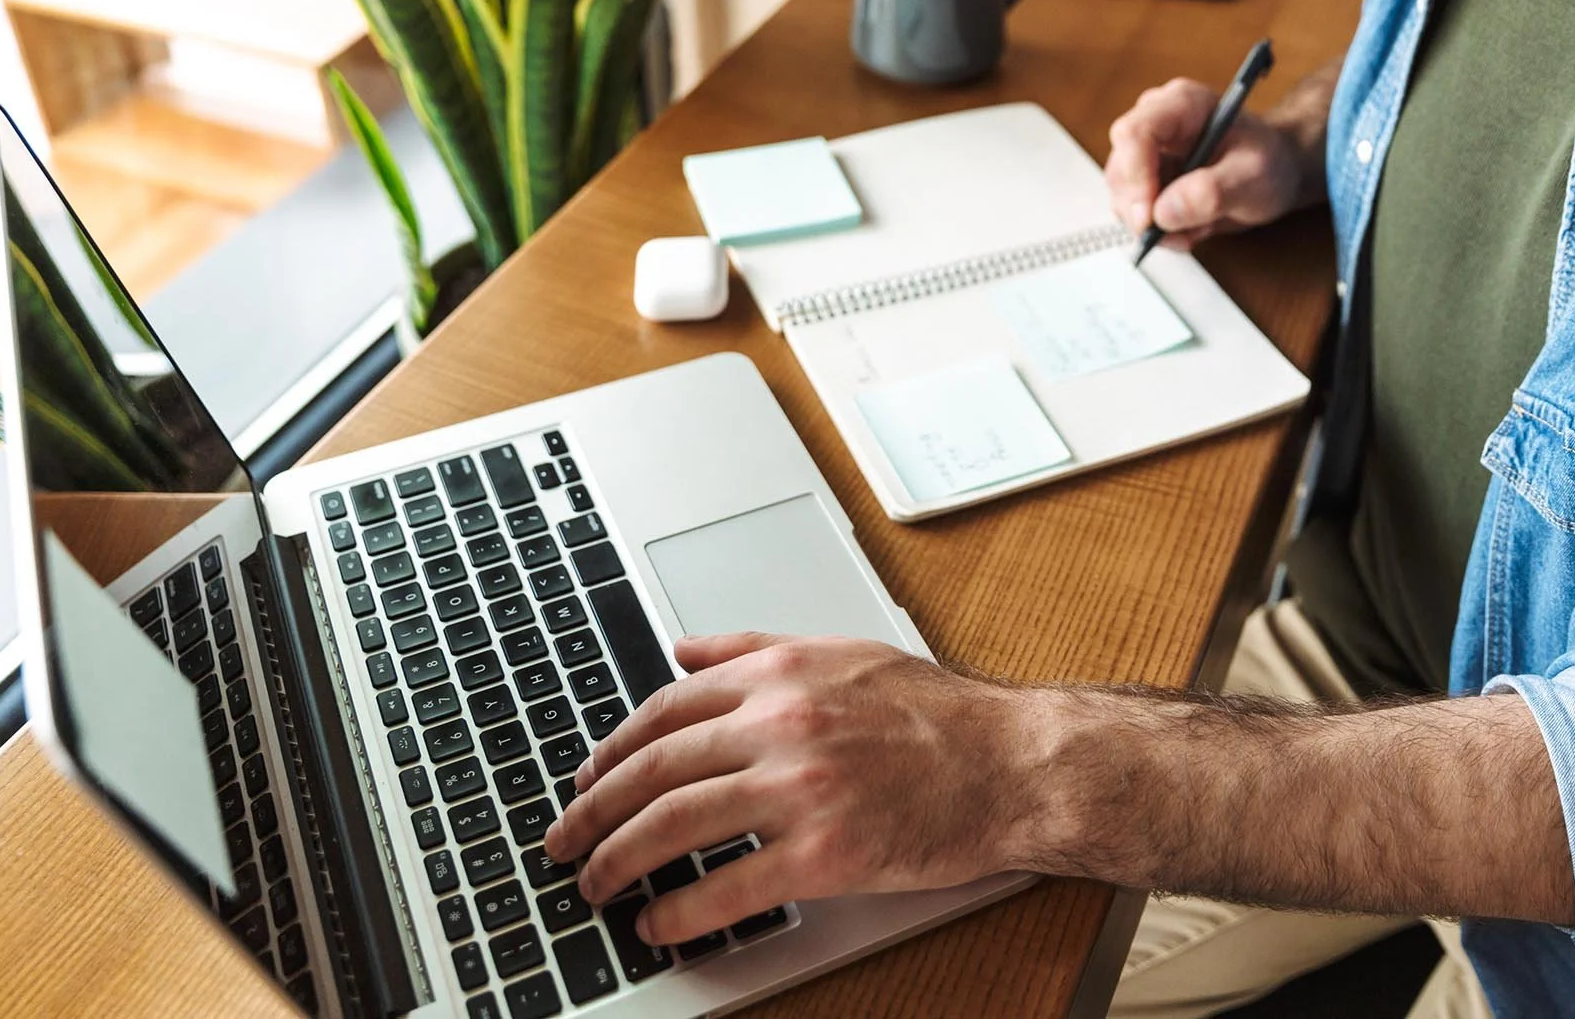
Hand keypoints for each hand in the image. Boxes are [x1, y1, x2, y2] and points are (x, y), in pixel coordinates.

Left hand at [544, 632, 1037, 947]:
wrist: (1010, 764)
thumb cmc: (938, 715)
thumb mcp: (841, 653)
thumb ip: (754, 648)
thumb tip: (682, 650)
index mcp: (781, 675)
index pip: (666, 709)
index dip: (612, 748)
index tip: (587, 778)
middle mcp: (782, 724)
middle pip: (655, 767)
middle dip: (593, 809)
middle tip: (564, 840)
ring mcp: (801, 790)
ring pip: (675, 823)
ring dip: (618, 860)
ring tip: (595, 884)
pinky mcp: (824, 854)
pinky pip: (728, 886)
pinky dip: (680, 911)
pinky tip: (657, 925)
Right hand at [1105, 79, 1312, 252]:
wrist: (1277, 170)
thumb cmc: (1269, 161)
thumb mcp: (1254, 177)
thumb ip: (1212, 192)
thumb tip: (1164, 212)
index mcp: (1181, 105)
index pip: (1135, 133)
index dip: (1135, 176)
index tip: (1151, 216)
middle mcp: (1156, 122)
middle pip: (1121, 168)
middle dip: (1144, 210)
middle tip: (1179, 234)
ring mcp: (1148, 151)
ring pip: (1123, 195)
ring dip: (1155, 225)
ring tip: (1198, 228)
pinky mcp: (1146, 178)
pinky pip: (1135, 211)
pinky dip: (1160, 230)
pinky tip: (1192, 227)